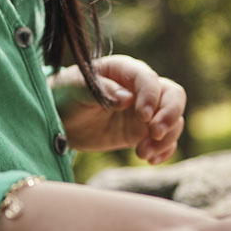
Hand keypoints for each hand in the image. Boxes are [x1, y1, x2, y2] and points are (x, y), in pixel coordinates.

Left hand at [50, 56, 184, 163]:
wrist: (58, 119)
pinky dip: (164, 150)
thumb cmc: (64, 95)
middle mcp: (140, 88)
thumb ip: (100, 91)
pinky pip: (165, 139)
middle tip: (155, 134)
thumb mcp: (74, 90)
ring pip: (173, 119)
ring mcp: (144, 111)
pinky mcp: (141, 131)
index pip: (149, 79)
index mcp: (124, 70)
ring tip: (142, 154)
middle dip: (169, 115)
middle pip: (173, 95)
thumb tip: (127, 98)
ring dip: (165, 138)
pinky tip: (149, 159)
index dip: (150, 97)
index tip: (142, 117)